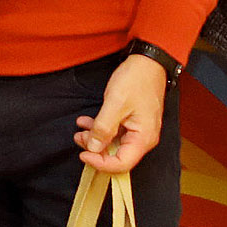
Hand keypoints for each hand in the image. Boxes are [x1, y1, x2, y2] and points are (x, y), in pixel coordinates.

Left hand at [76, 50, 169, 173]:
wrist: (148, 61)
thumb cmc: (137, 80)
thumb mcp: (115, 103)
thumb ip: (103, 128)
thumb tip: (93, 148)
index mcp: (144, 138)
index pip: (122, 164)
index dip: (100, 163)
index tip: (84, 154)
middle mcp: (144, 138)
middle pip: (117, 156)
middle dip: (95, 149)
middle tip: (79, 137)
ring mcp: (139, 130)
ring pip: (114, 144)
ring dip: (95, 138)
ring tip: (80, 128)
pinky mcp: (133, 123)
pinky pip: (116, 132)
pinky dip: (101, 128)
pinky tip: (88, 121)